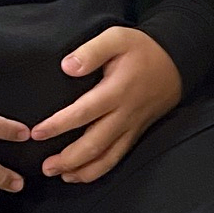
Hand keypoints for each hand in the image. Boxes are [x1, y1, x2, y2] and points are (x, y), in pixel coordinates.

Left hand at [32, 27, 181, 182]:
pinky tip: (81, 174)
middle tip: (44, 167)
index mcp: (116, 91)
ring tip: (59, 175)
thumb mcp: (117, 37)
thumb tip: (67, 67)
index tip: (37, 133)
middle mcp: (124, 114)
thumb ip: (91, 51)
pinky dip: (99, 170)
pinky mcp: (136, 133)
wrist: (176, 63)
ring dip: (83, 170)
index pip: (84, 113)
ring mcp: (132, 127)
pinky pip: (118, 157)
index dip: (59, 125)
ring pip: (107, 157)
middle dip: (68, 158)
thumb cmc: (142, 49)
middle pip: (95, 144)